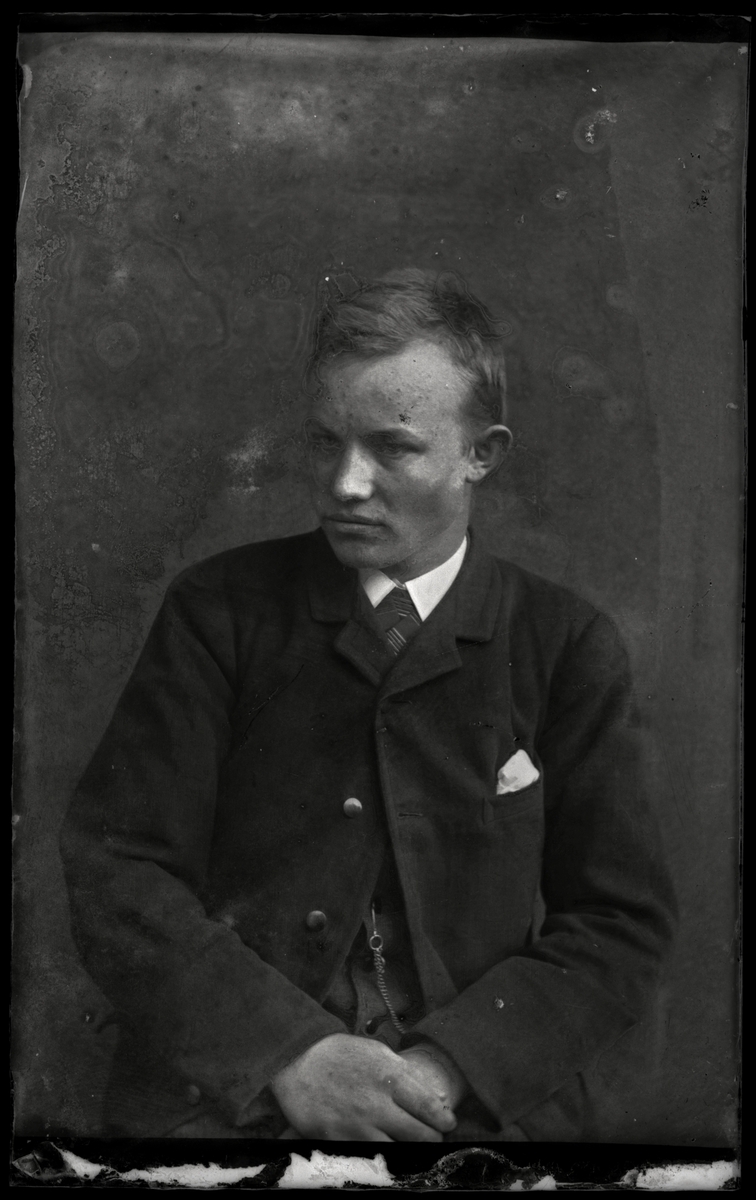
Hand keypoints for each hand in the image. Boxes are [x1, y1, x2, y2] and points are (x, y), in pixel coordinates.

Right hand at [269, 1033, 457, 1140]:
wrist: (296, 1060)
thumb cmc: (340, 1054)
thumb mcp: (376, 1052)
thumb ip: (403, 1073)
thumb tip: (431, 1097)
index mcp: (389, 1075)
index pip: (429, 1106)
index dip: (443, 1120)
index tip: (447, 1124)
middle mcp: (377, 1102)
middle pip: (420, 1135)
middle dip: (430, 1139)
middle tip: (430, 1138)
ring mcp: (357, 1125)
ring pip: (397, 1152)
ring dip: (406, 1151)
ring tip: (407, 1146)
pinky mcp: (338, 1141)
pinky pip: (368, 1158)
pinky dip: (379, 1158)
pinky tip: (381, 1150)